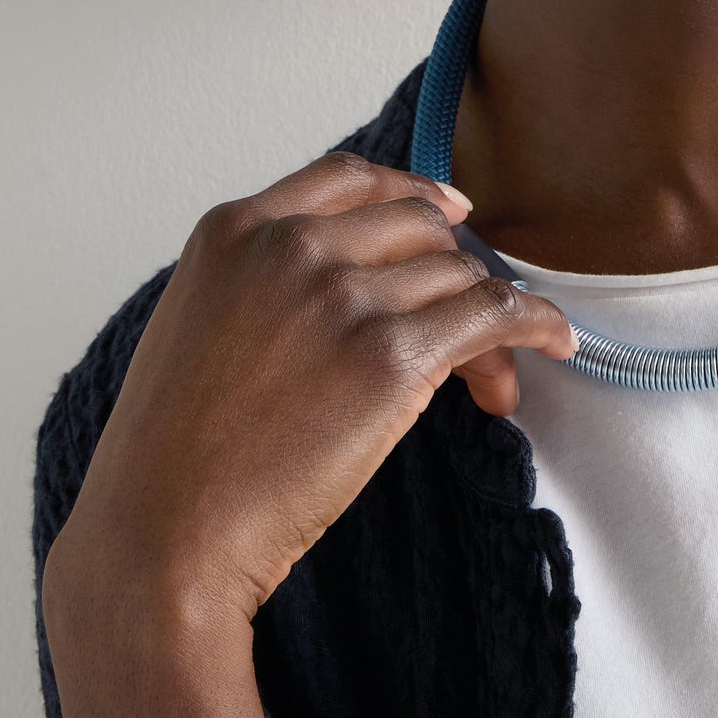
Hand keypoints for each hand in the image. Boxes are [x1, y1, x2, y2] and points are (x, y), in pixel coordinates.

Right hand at [45, 153, 576, 630]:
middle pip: (416, 225)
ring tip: (489, 385)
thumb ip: (264, 282)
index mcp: (234, 230)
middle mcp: (290, 245)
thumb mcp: (199, 325)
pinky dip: (535, 324)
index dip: (410, 194)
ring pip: (456, 274)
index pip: (348, 178)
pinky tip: (555, 344)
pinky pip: (492, 314)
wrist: (163, 539)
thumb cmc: (172, 461)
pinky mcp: (391, 356)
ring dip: (487, 324)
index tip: (447, 216)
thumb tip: (364, 284)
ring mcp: (342, 294)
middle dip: (452, 273)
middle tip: (467, 337)